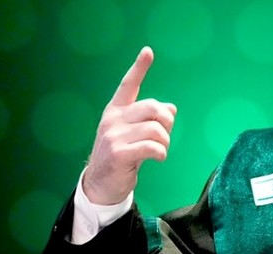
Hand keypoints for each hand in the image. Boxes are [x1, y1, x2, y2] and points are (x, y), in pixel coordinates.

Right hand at [82, 46, 176, 204]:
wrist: (101, 184)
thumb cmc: (122, 156)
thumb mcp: (134, 134)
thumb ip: (150, 120)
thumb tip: (172, 108)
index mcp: (116, 110)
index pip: (129, 85)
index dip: (139, 68)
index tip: (148, 51)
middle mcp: (113, 119)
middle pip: (153, 108)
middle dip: (167, 122)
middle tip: (165, 135)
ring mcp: (114, 136)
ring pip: (156, 129)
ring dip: (165, 142)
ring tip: (160, 150)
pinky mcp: (119, 153)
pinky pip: (152, 147)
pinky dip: (162, 153)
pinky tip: (158, 158)